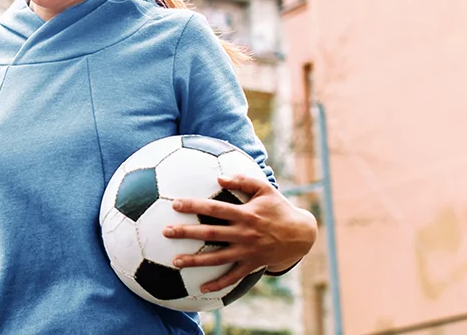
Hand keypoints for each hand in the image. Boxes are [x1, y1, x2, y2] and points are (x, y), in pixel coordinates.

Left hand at [161, 174, 318, 292]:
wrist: (300, 235)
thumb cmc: (279, 208)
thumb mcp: (266, 189)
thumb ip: (243, 180)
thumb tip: (220, 176)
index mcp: (245, 214)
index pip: (214, 208)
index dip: (194, 205)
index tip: (175, 204)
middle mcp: (244, 233)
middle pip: (210, 233)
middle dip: (187, 233)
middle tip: (166, 232)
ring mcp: (247, 251)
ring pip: (217, 258)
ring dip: (195, 261)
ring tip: (175, 262)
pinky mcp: (251, 264)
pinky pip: (233, 277)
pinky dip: (218, 284)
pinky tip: (201, 289)